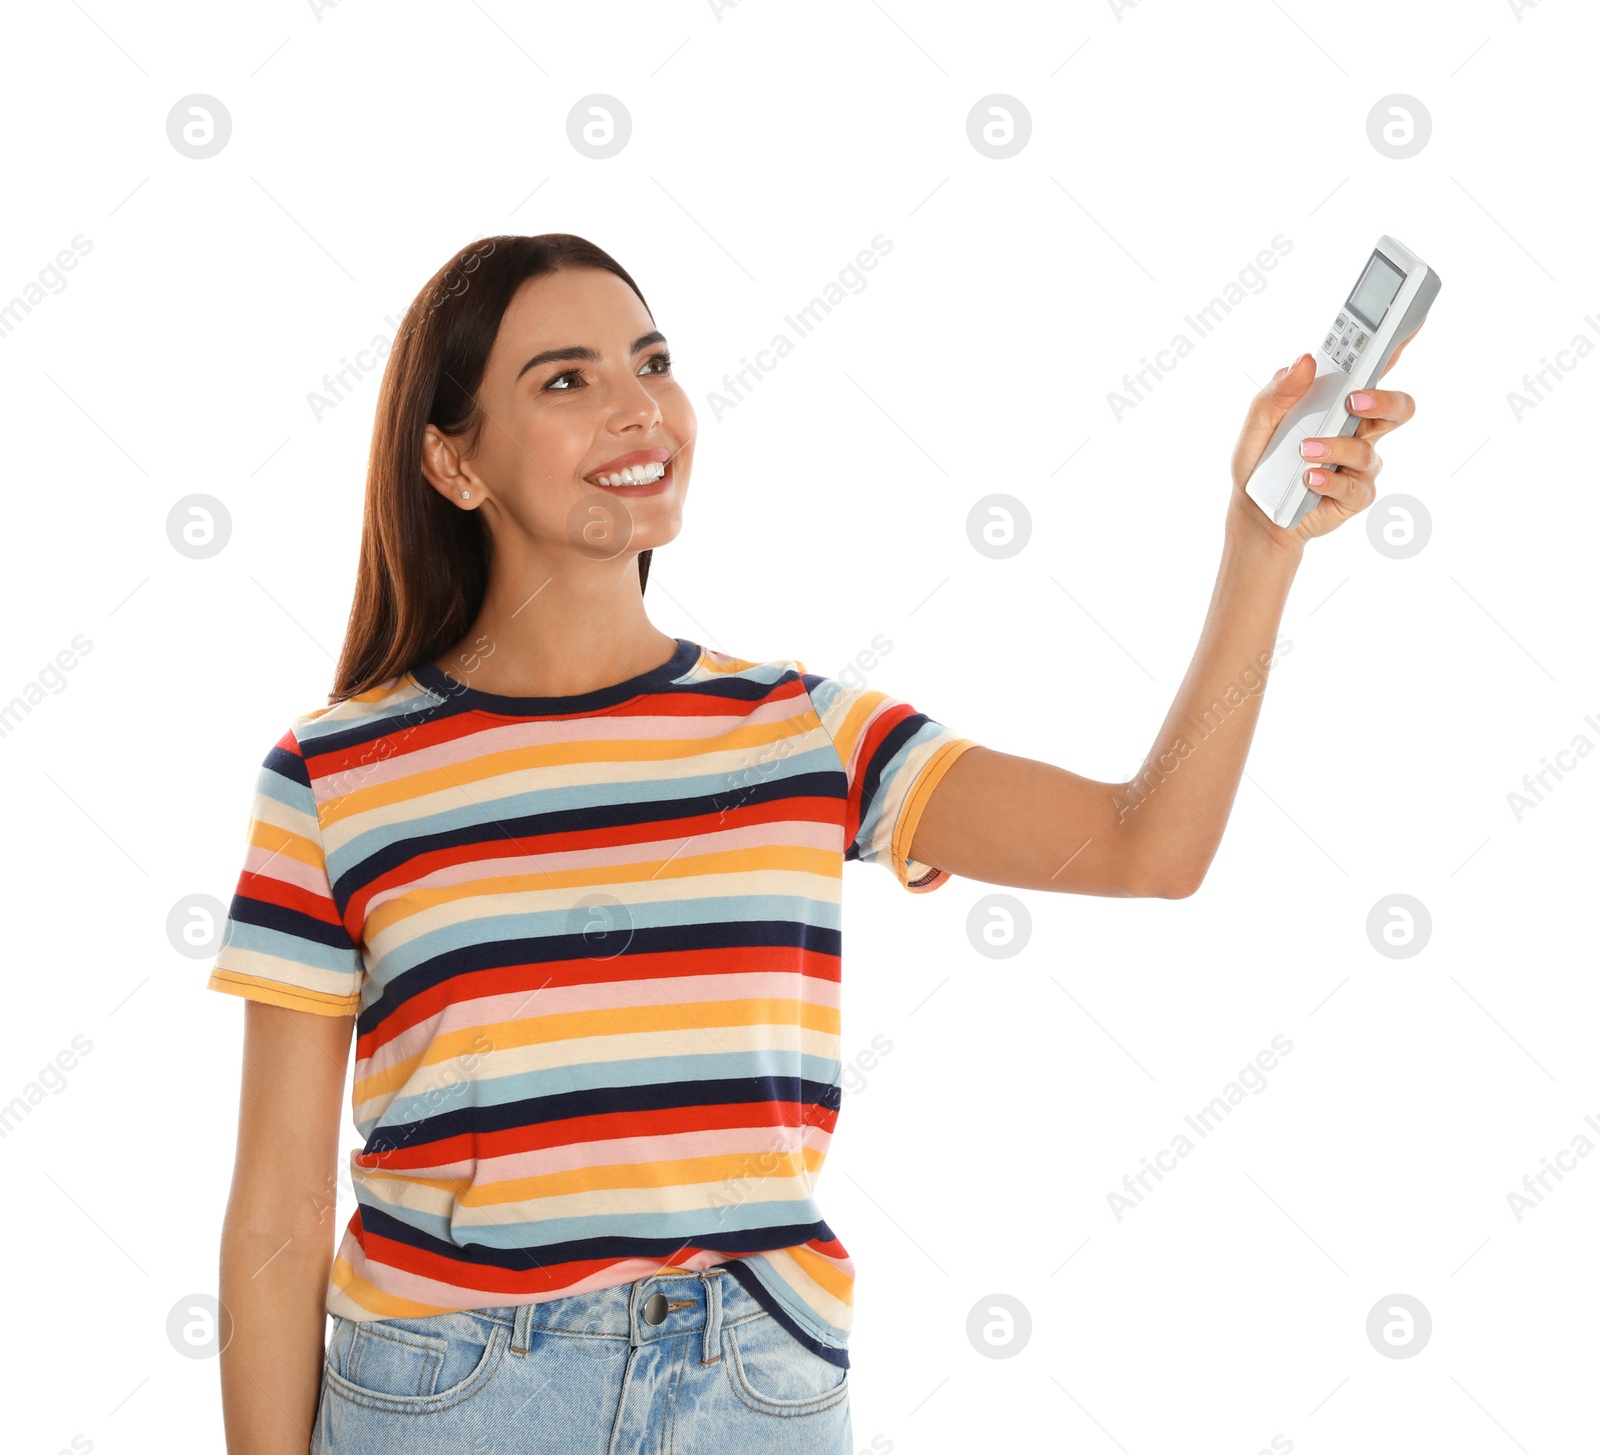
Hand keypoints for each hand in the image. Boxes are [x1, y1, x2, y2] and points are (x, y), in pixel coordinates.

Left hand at [1227, 330, 1419, 551]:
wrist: (1254, 513)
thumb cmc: (1261, 461)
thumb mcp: (1258, 422)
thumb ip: (1279, 391)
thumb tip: (1305, 361)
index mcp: (1340, 403)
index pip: (1374, 370)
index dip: (1396, 346)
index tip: (1404, 327)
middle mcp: (1359, 430)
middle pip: (1398, 408)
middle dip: (1383, 400)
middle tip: (1354, 400)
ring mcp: (1360, 464)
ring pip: (1368, 451)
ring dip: (1336, 447)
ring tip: (1305, 450)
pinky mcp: (1355, 495)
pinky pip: (1355, 487)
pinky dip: (1329, 480)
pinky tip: (1309, 478)